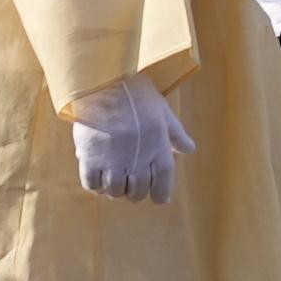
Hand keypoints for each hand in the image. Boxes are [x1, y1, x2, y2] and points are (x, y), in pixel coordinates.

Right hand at [68, 77, 189, 204]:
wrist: (107, 83)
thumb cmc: (138, 96)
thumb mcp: (163, 113)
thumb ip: (176, 135)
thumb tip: (189, 149)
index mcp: (158, 150)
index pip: (162, 186)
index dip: (160, 195)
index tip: (158, 198)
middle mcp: (137, 161)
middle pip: (137, 193)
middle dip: (135, 192)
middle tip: (131, 184)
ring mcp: (113, 161)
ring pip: (115, 191)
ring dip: (115, 189)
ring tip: (114, 179)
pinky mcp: (90, 159)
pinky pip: (93, 185)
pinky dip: (96, 185)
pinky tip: (97, 176)